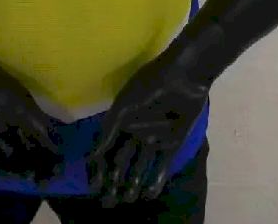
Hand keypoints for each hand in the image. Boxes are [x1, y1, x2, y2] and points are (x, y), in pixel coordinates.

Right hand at [86, 42, 211, 206]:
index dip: (99, 167)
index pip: (107, 149)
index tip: (94, 185)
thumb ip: (109, 130)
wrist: (183, 77)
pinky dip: (156, 180)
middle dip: (114, 181)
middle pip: (122, 162)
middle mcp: (135, 132)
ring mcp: (154, 138)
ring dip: (133, 183)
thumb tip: (93, 156)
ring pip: (140, 166)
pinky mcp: (173, 143)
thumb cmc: (149, 85)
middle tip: (109, 201)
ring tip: (128, 199)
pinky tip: (149, 194)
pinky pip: (162, 165)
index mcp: (120, 120)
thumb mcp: (125, 105)